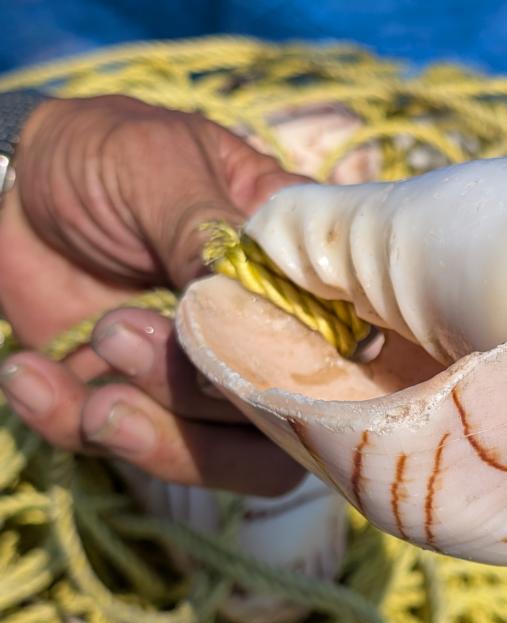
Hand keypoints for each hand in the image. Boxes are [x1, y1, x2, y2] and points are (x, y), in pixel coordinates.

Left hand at [0, 95, 307, 494]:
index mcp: (297, 277)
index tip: (255, 360)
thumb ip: (204, 234)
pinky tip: (27, 373)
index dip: (326, 380)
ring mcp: (205, 382)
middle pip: (291, 425)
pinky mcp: (135, 403)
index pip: (347, 349)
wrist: (13, 183)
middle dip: (207, 399)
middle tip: (123, 332)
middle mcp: (268, 339)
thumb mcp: (161, 169)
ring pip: (222, 457)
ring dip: (152, 427)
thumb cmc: (106, 154)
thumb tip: (248, 300)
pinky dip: (69, 422)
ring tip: (94, 347)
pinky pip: (124, 447)